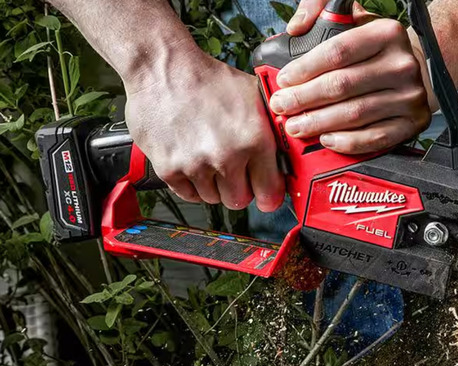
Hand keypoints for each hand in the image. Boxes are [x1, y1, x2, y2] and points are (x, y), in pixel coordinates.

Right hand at [124, 49, 283, 211]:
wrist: (163, 68)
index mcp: (254, 139)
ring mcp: (197, 165)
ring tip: (209, 158)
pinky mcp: (169, 169)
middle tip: (233, 169)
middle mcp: (227, 156)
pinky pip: (188, 195)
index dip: (268, 194)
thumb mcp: (255, 96)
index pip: (270, 193)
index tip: (264, 193)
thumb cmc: (208, 79)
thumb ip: (274, 128)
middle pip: (240, 200)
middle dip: (239, 188)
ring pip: (214, 199)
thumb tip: (289, 154)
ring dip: (214, 185)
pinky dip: (191, 184)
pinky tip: (193, 161)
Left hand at [268, 1, 430, 153]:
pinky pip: (375, 137)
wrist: (413, 70)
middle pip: (342, 85)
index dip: (305, 68)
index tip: (284, 80)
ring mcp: (411, 95)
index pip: (337, 52)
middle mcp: (402, 64)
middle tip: (283, 106)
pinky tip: (327, 139)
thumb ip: (322, 12)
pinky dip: (347, 142)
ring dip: (319, 123)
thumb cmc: (374, 49)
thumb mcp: (353, 21)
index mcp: (386, 33)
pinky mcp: (415, 121)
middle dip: (304, 98)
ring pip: (355, 114)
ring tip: (297, 125)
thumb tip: (296, 27)